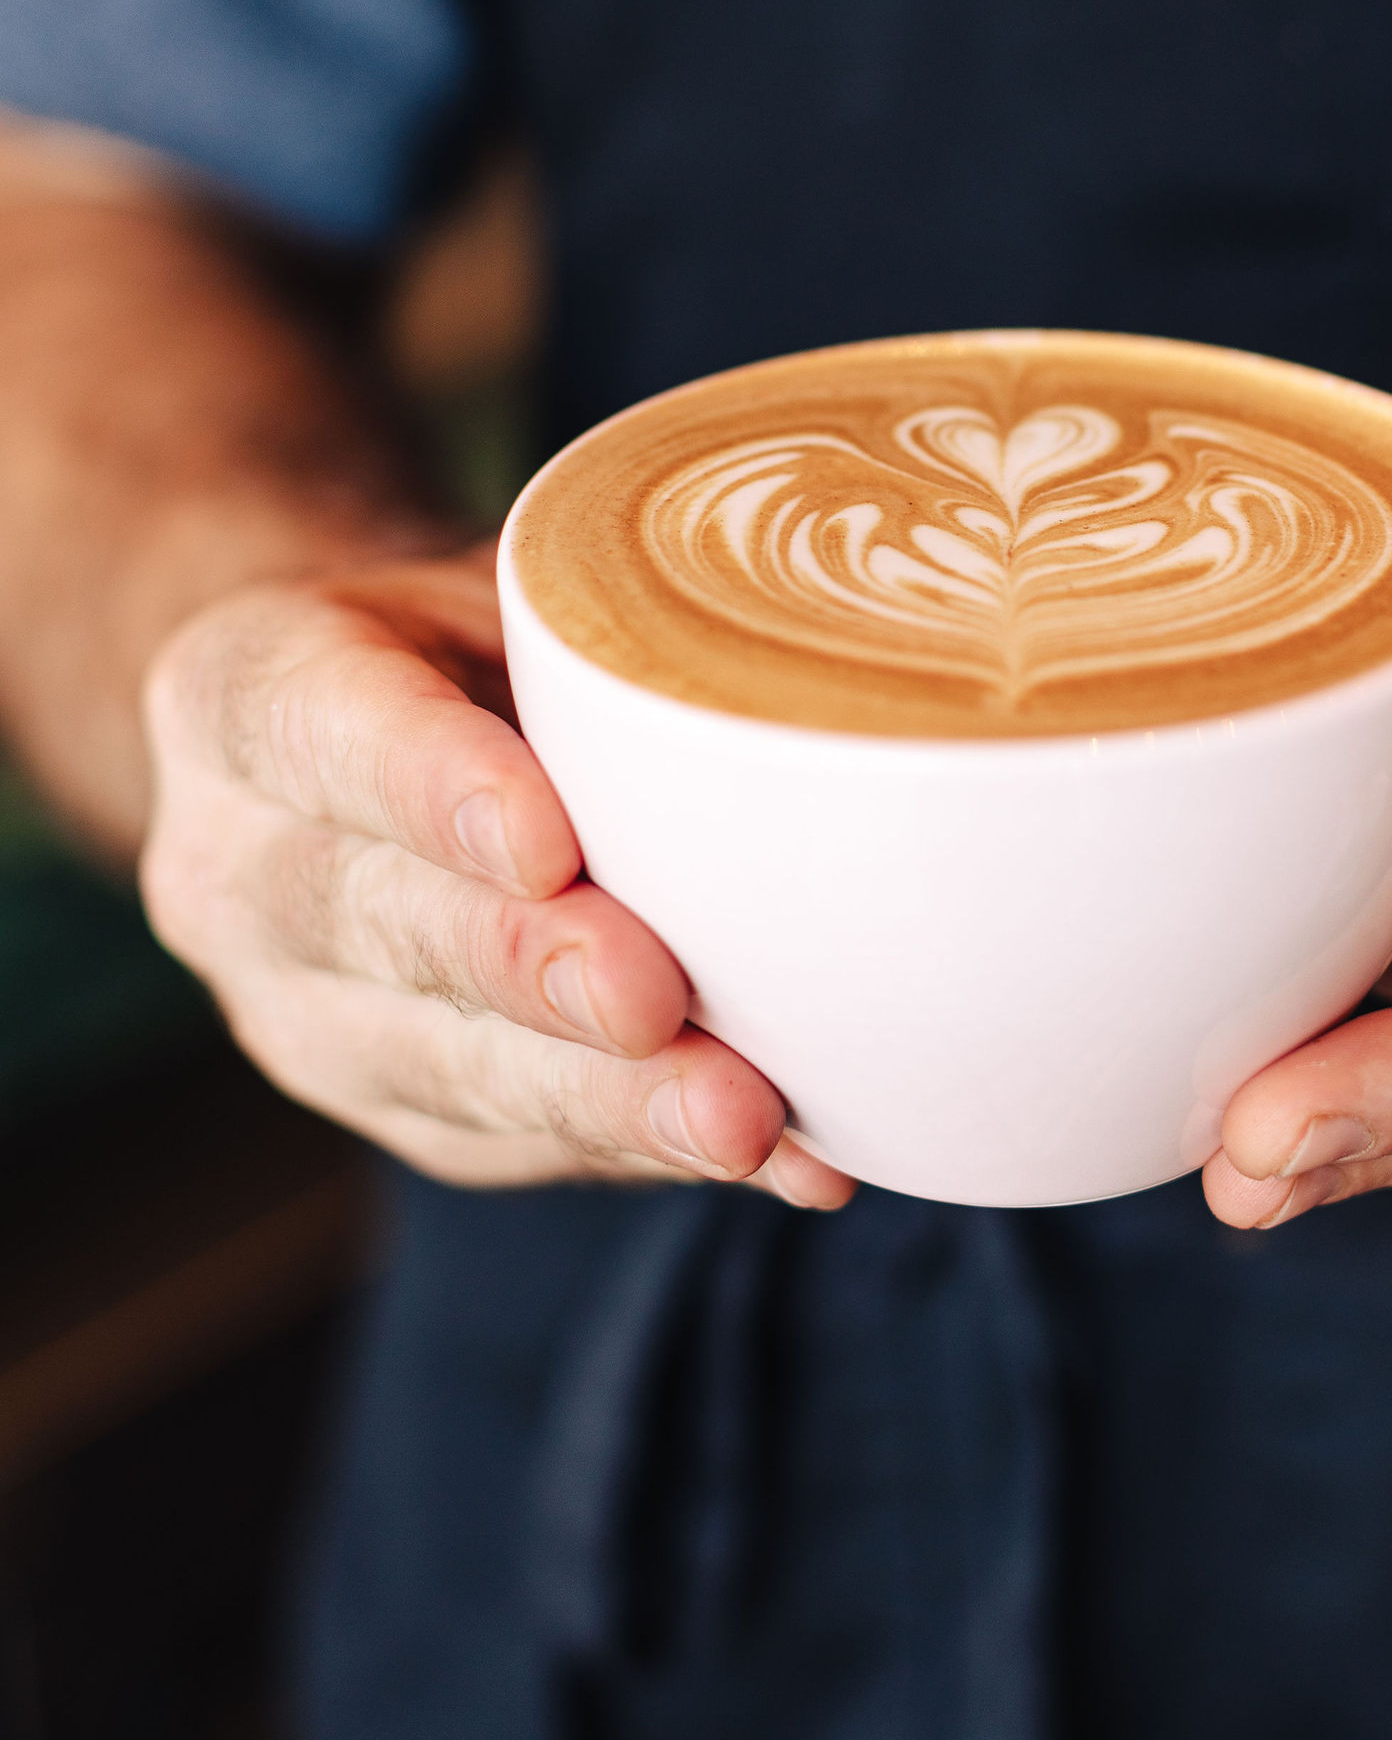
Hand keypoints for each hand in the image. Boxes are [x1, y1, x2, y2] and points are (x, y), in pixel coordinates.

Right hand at [139, 546, 853, 1203]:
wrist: (392, 743)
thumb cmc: (480, 642)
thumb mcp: (513, 582)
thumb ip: (602, 624)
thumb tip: (808, 670)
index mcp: (241, 693)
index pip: (320, 731)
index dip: (431, 789)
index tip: (544, 840)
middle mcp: (235, 867)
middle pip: (379, 925)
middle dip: (529, 973)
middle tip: (651, 1001)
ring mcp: (303, 1011)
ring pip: (450, 1065)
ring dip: (608, 1101)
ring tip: (741, 1118)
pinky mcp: (402, 1109)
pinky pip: (524, 1142)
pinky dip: (661, 1147)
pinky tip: (787, 1157)